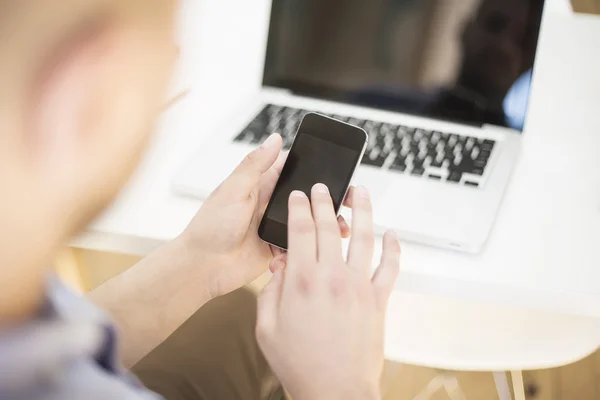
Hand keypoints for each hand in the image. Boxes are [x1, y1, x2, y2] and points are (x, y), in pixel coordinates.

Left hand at [178, 133, 351, 297]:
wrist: (202, 267)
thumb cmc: (210, 226)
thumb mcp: (234, 189)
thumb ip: (255, 165)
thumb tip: (275, 137)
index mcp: (259, 185)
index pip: (291, 169)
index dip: (312, 165)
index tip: (335, 165)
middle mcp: (269, 204)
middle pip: (304, 195)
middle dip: (324, 197)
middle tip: (346, 199)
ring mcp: (274, 227)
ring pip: (306, 221)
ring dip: (322, 223)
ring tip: (339, 227)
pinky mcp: (276, 248)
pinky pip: (299, 244)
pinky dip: (311, 244)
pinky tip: (323, 247)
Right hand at [256, 184, 400, 399]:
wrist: (335, 391)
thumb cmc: (300, 364)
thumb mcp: (266, 329)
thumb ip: (270, 292)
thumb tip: (280, 268)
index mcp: (302, 282)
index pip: (301, 230)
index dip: (299, 208)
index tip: (299, 196)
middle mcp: (332, 278)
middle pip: (330, 226)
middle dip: (325, 200)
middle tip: (323, 187)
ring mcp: (359, 287)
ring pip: (364, 237)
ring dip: (363, 210)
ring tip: (360, 192)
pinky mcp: (378, 300)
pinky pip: (390, 267)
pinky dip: (394, 248)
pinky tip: (392, 234)